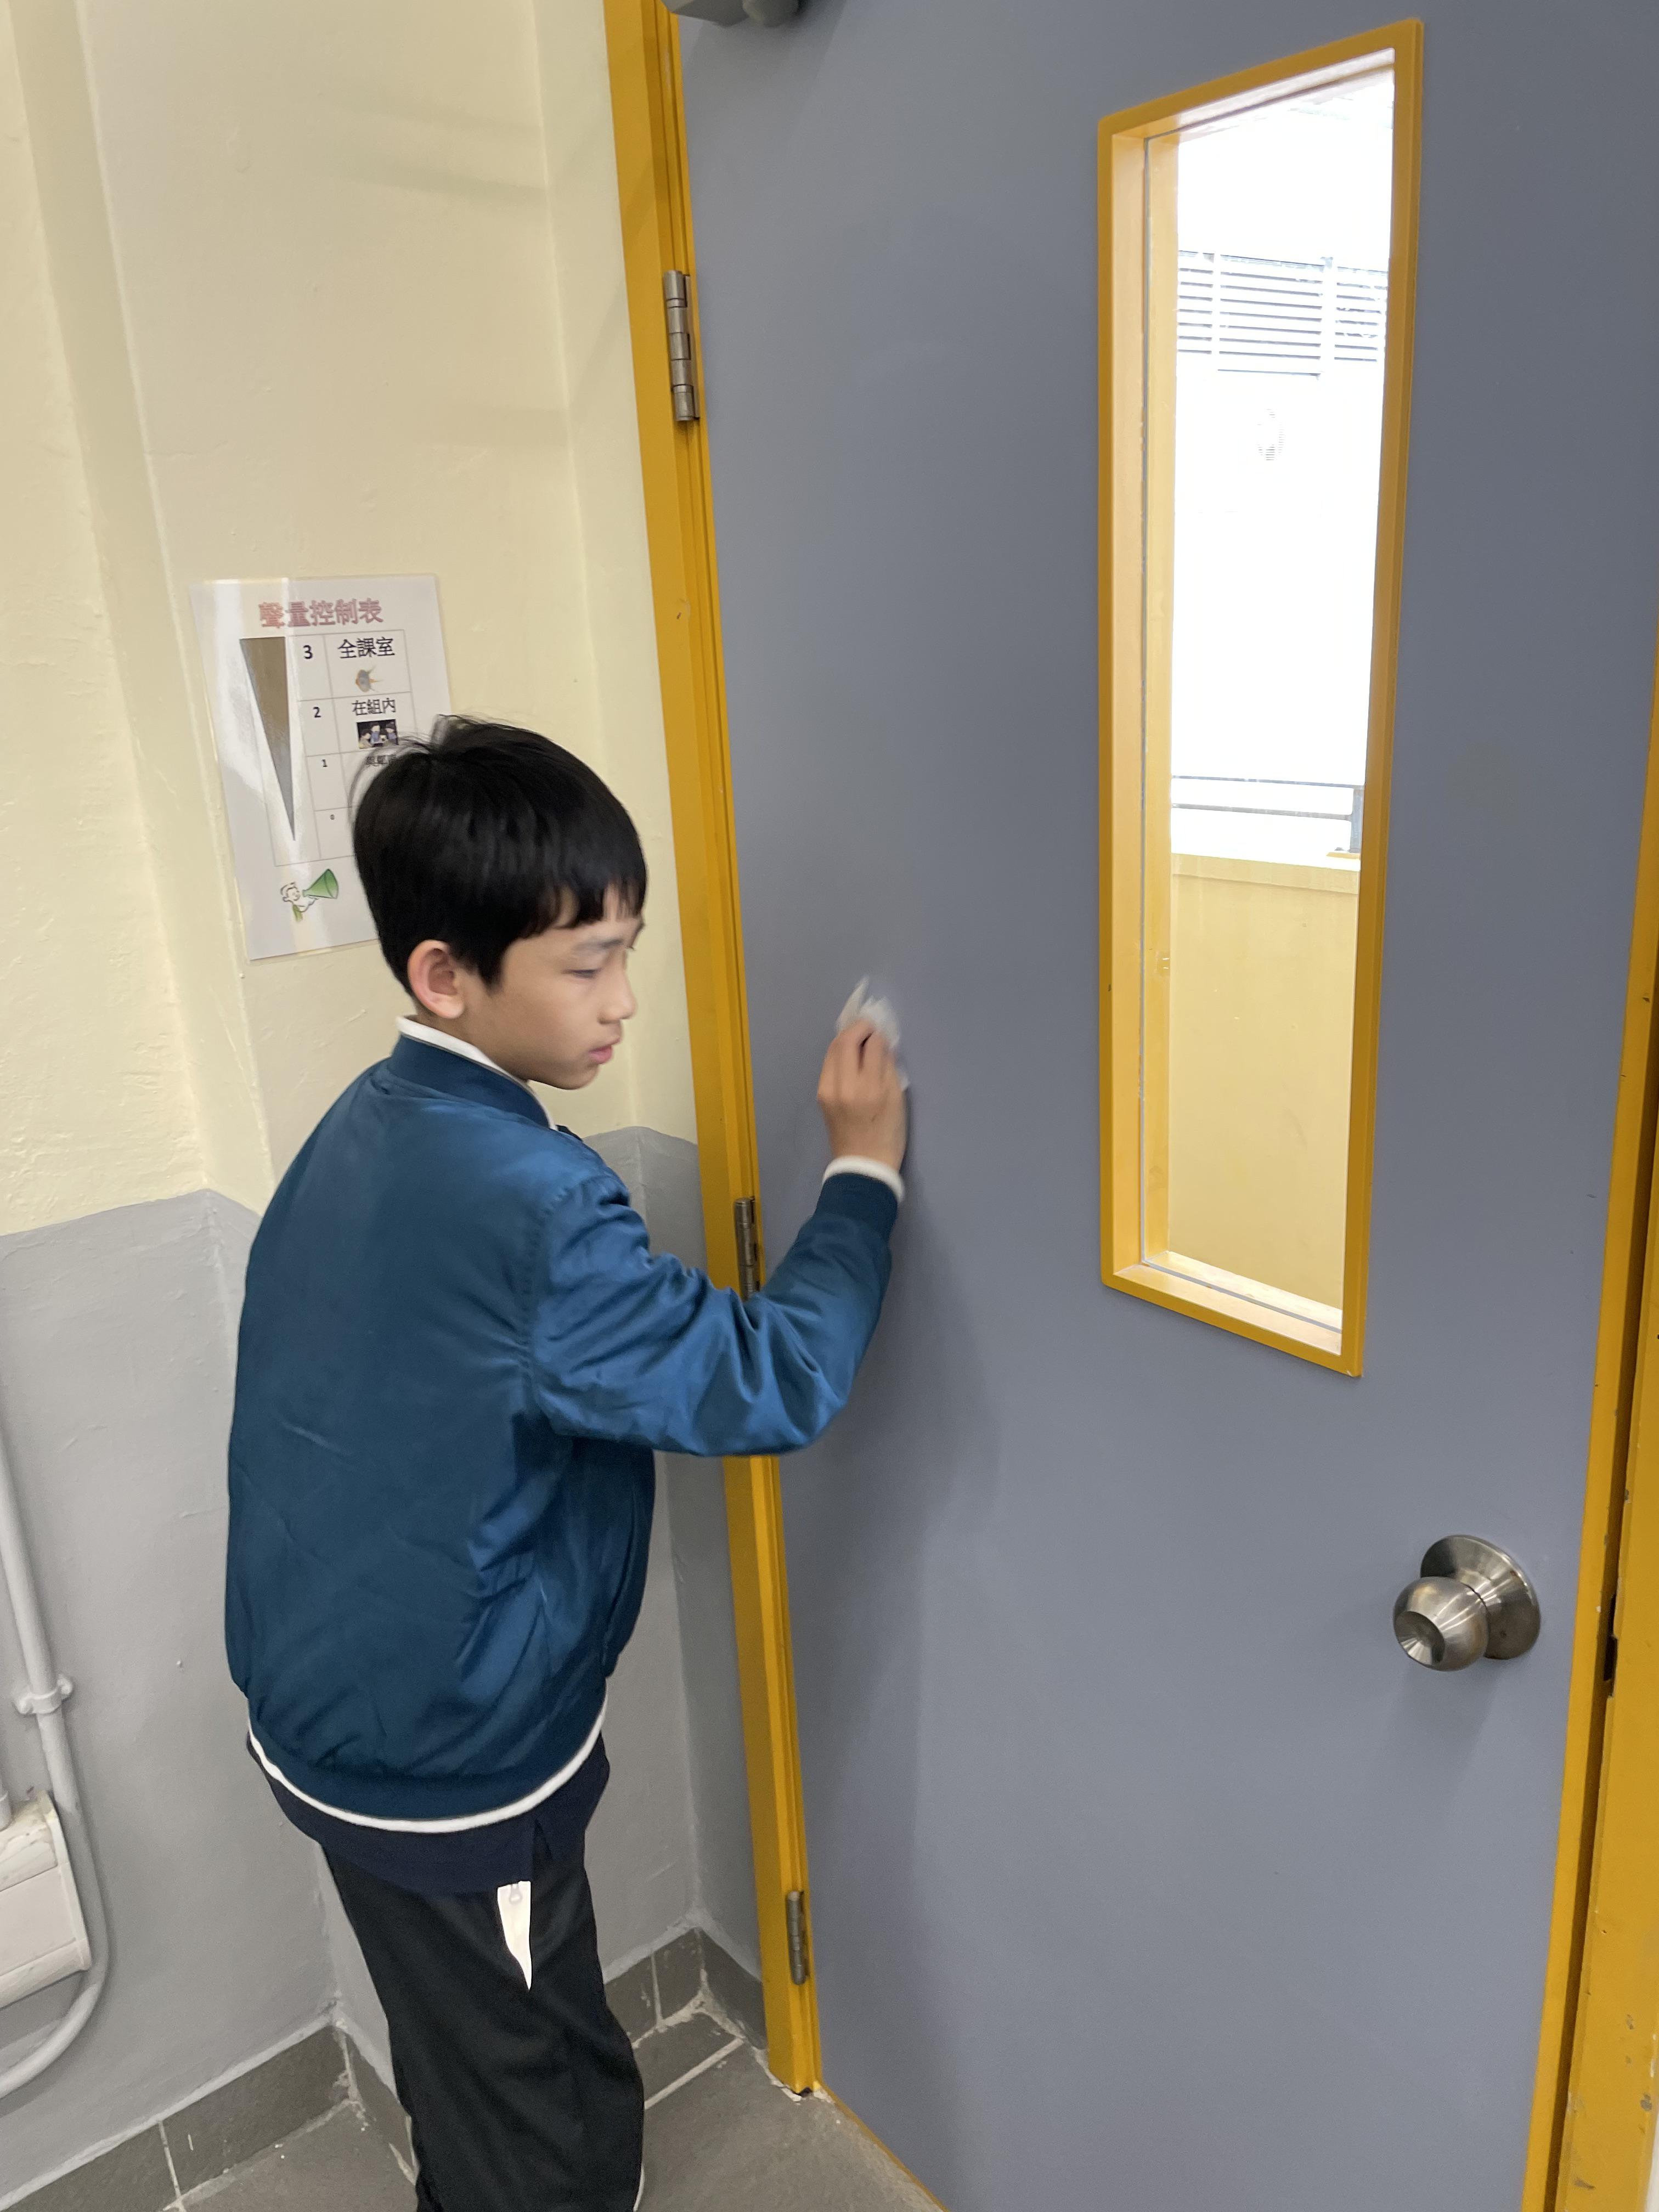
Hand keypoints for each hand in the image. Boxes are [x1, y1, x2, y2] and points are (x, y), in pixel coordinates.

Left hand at [817, 1021, 907, 1171]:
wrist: (862, 1165)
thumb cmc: (888, 1135)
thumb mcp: (898, 1100)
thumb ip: (889, 1068)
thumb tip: (881, 1044)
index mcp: (870, 1088)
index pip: (872, 1045)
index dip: (879, 1034)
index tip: (883, 1033)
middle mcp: (845, 1085)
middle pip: (846, 1041)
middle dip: (859, 1028)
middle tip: (870, 1028)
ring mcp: (828, 1089)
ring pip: (833, 1049)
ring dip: (847, 1038)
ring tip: (859, 1039)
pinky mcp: (821, 1094)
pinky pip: (828, 1064)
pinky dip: (839, 1054)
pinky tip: (849, 1058)